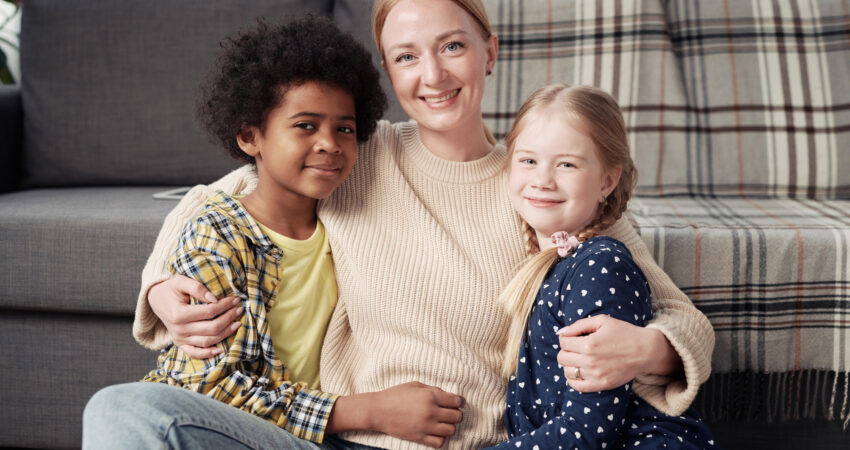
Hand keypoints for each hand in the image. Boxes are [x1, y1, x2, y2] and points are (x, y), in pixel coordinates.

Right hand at [148, 275, 242, 358]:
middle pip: (211, 328)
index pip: (209, 312)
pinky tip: (221, 348)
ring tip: (237, 323)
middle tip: (239, 309)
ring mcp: (179, 339)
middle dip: (229, 318)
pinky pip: (195, 353)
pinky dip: (208, 353)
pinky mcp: (180, 344)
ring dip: (226, 333)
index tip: (235, 299)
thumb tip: (214, 298)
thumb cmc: (171, 289)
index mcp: (179, 314)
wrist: (156, 300)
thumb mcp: (180, 281)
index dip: (225, 306)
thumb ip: (197, 288)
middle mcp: (179, 329)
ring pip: (208, 341)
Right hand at [371, 381, 463, 447]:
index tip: (456, 402)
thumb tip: (448, 395)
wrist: (377, 411)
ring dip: (449, 426)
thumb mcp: (415, 385)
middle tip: (449, 412)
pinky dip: (440, 438)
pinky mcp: (419, 437)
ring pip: (451, 430)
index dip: (459, 401)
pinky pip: (440, 442)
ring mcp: (425, 426)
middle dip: (456, 414)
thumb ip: (433, 389)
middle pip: (457, 417)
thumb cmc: (395, 395)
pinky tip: (435, 432)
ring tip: (442, 423)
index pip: (457, 401)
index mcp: (430, 396)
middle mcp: (430, 411)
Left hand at [556, 315, 679, 391]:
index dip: (566, 338)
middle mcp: (590, 361)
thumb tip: (561, 333)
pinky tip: (580, 371)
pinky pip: (576, 386)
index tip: (574, 337)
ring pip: (567, 372)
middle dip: (566, 350)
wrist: (645, 351)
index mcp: (589, 344)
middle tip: (576, 348)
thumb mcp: (602, 321)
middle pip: (562, 357)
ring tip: (579, 359)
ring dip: (569, 364)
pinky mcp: (601, 385)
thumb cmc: (624, 333)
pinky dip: (573, 379)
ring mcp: (595, 375)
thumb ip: (579, 325)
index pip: (563, 342)